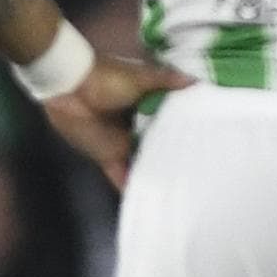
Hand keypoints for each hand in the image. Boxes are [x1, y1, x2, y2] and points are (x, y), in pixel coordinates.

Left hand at [42, 52, 192, 191]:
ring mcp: (122, 144)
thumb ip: (166, 80)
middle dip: (173, 156)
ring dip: (155, 173)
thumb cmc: (106, 79)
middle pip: (157, 145)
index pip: (169, 122)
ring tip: (182, 190)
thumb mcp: (140, 77)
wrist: (70, 88)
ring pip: (142, 162)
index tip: (206, 141)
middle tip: (200, 172)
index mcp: (145, 105)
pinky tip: (148, 200)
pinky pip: (121, 176)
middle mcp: (136, 127)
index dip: (185, 130)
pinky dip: (130, 186)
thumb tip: (197, 81)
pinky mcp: (108, 157)